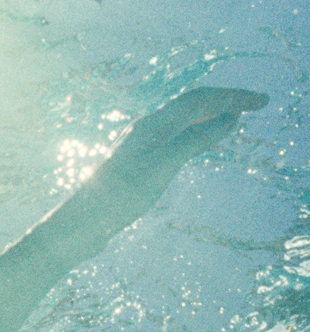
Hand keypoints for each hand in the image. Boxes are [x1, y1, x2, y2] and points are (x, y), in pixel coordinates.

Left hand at [50, 87, 267, 254]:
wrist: (79, 225)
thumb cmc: (117, 198)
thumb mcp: (162, 167)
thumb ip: (194, 141)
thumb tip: (228, 119)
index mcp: (152, 126)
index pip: (199, 100)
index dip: (232, 96)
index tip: (262, 100)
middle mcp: (145, 130)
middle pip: (192, 105)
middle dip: (226, 101)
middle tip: (258, 103)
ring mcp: (141, 146)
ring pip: (183, 121)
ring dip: (212, 115)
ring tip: (237, 117)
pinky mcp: (138, 164)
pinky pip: (175, 138)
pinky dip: (197, 134)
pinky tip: (205, 144)